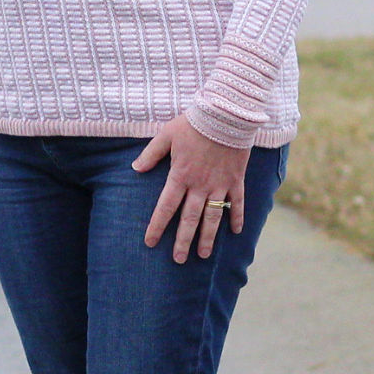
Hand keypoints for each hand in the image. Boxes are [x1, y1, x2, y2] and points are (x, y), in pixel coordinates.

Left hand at [131, 115, 249, 263]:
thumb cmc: (194, 122)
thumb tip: (135, 168)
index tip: (150, 242)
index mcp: (180, 176)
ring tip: (202, 255)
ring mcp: (220, 185)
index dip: (157, 226)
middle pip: (189, 219)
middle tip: (178, 259)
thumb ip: (151, 154)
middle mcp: (200, 186)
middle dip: (182, 241)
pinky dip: (237, 218)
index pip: (165, 207)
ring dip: (207, 238)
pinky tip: (235, 232)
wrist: (226, 114)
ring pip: (212, 217)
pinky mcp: (236, 180)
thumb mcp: (166, 134)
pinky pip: (238, 203)